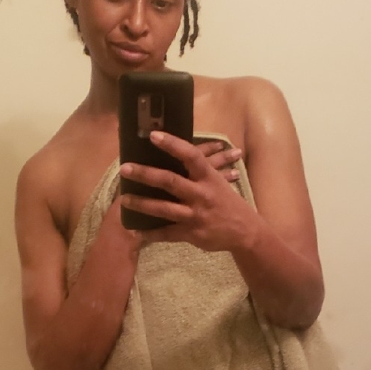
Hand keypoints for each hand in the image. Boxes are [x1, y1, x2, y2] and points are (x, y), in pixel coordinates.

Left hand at [119, 131, 255, 251]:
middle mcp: (202, 194)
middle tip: (125, 168)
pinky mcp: (192, 233)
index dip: (173, 144)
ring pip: (164, 209)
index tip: (154, 135)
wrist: (246, 231)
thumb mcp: (218, 181)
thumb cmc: (227, 201)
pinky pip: (167, 234)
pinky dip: (151, 233)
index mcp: (209, 177)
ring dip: (142, 203)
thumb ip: (199, 169)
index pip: (191, 155)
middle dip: (145, 174)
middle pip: (170, 181)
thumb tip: (178, 150)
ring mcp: (196, 215)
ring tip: (124, 199)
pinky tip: (136, 231)